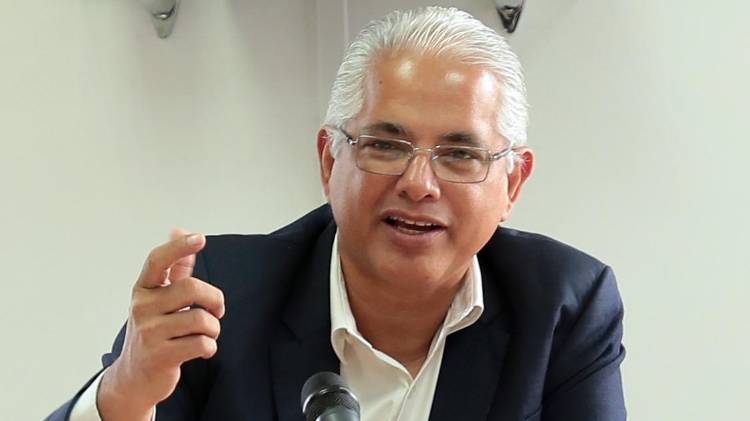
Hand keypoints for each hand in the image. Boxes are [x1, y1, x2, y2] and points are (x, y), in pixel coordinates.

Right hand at [97, 229, 224, 420]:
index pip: (158, 260)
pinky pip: (202, 343)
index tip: (200, 238)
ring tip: (206, 334)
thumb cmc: (153, 331)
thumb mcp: (159, 298)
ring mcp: (149, 332)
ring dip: (213, 328)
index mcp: (143, 289)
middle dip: (215, 299)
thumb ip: (174, 268)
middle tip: (217, 310)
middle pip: (192, 289)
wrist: (134, 378)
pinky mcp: (160, 356)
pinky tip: (203, 350)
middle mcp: (142, 307)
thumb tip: (179, 229)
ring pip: (201, 319)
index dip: (179, 247)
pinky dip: (210, 347)